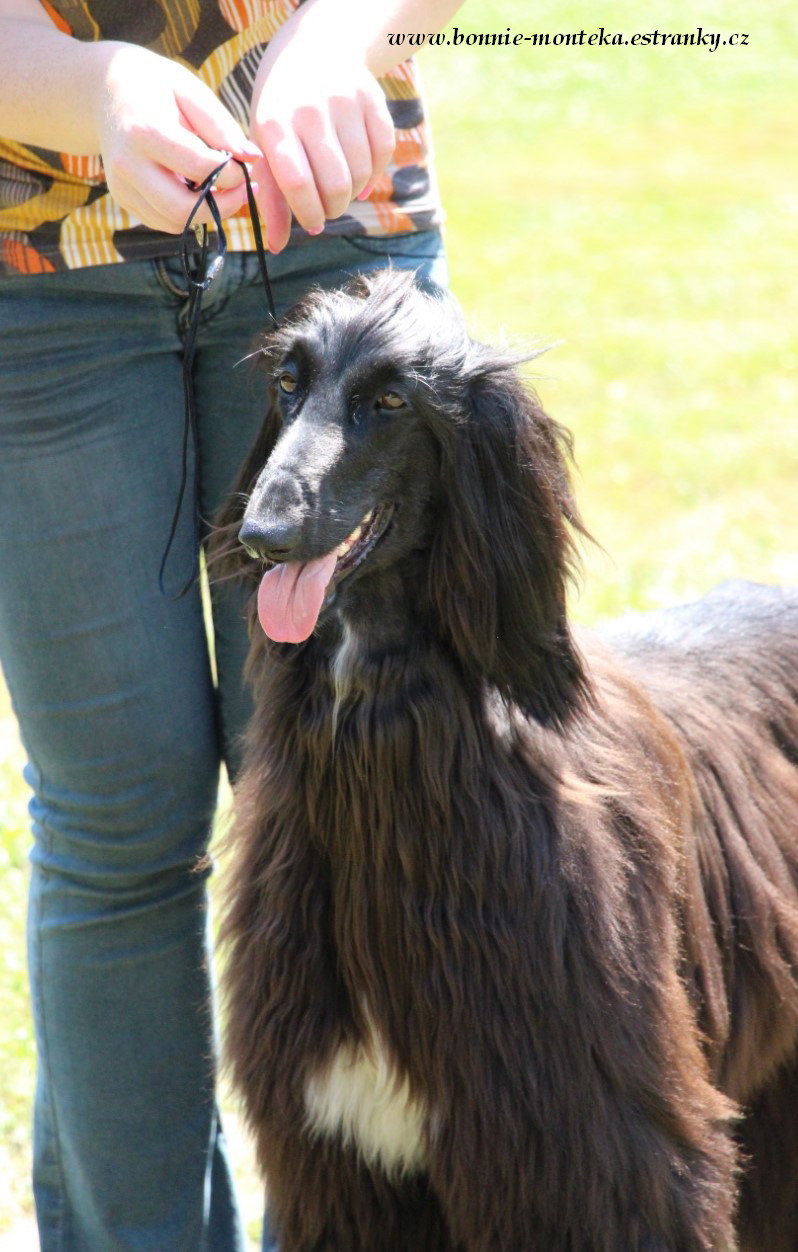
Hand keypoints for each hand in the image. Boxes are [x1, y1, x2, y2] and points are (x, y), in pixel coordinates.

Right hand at [92, 43, 261, 233]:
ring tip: (225, 190)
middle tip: (243, 190)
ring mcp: (121, 186)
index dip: (231, 174)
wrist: (106, 89)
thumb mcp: (190, 91)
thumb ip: (221, 126)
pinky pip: (164, 222)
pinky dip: (189, 215)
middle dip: (222, 206)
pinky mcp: (123, 199)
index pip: (198, 167)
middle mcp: (127, 164)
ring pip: (174, 222)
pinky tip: (201, 192)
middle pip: (182, 208)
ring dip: (208, 214)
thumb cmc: (156, 86)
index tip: (247, 167)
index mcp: (144, 130)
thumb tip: (253, 158)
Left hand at [249, 35, 395, 251]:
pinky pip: (383, 153)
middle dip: (334, 209)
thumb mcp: (267, 147)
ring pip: (361, 172)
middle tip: (328, 209)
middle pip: (335, 183)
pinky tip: (361, 177)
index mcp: (275, 122)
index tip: (313, 224)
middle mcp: (311, 109)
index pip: (297, 183)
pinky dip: (374, 174)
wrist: (315, 49)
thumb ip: (271, 197)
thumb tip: (276, 247)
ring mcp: (345, 100)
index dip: (309, 213)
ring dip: (353, 194)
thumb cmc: (282, 111)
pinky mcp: (373, 98)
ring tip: (340, 191)